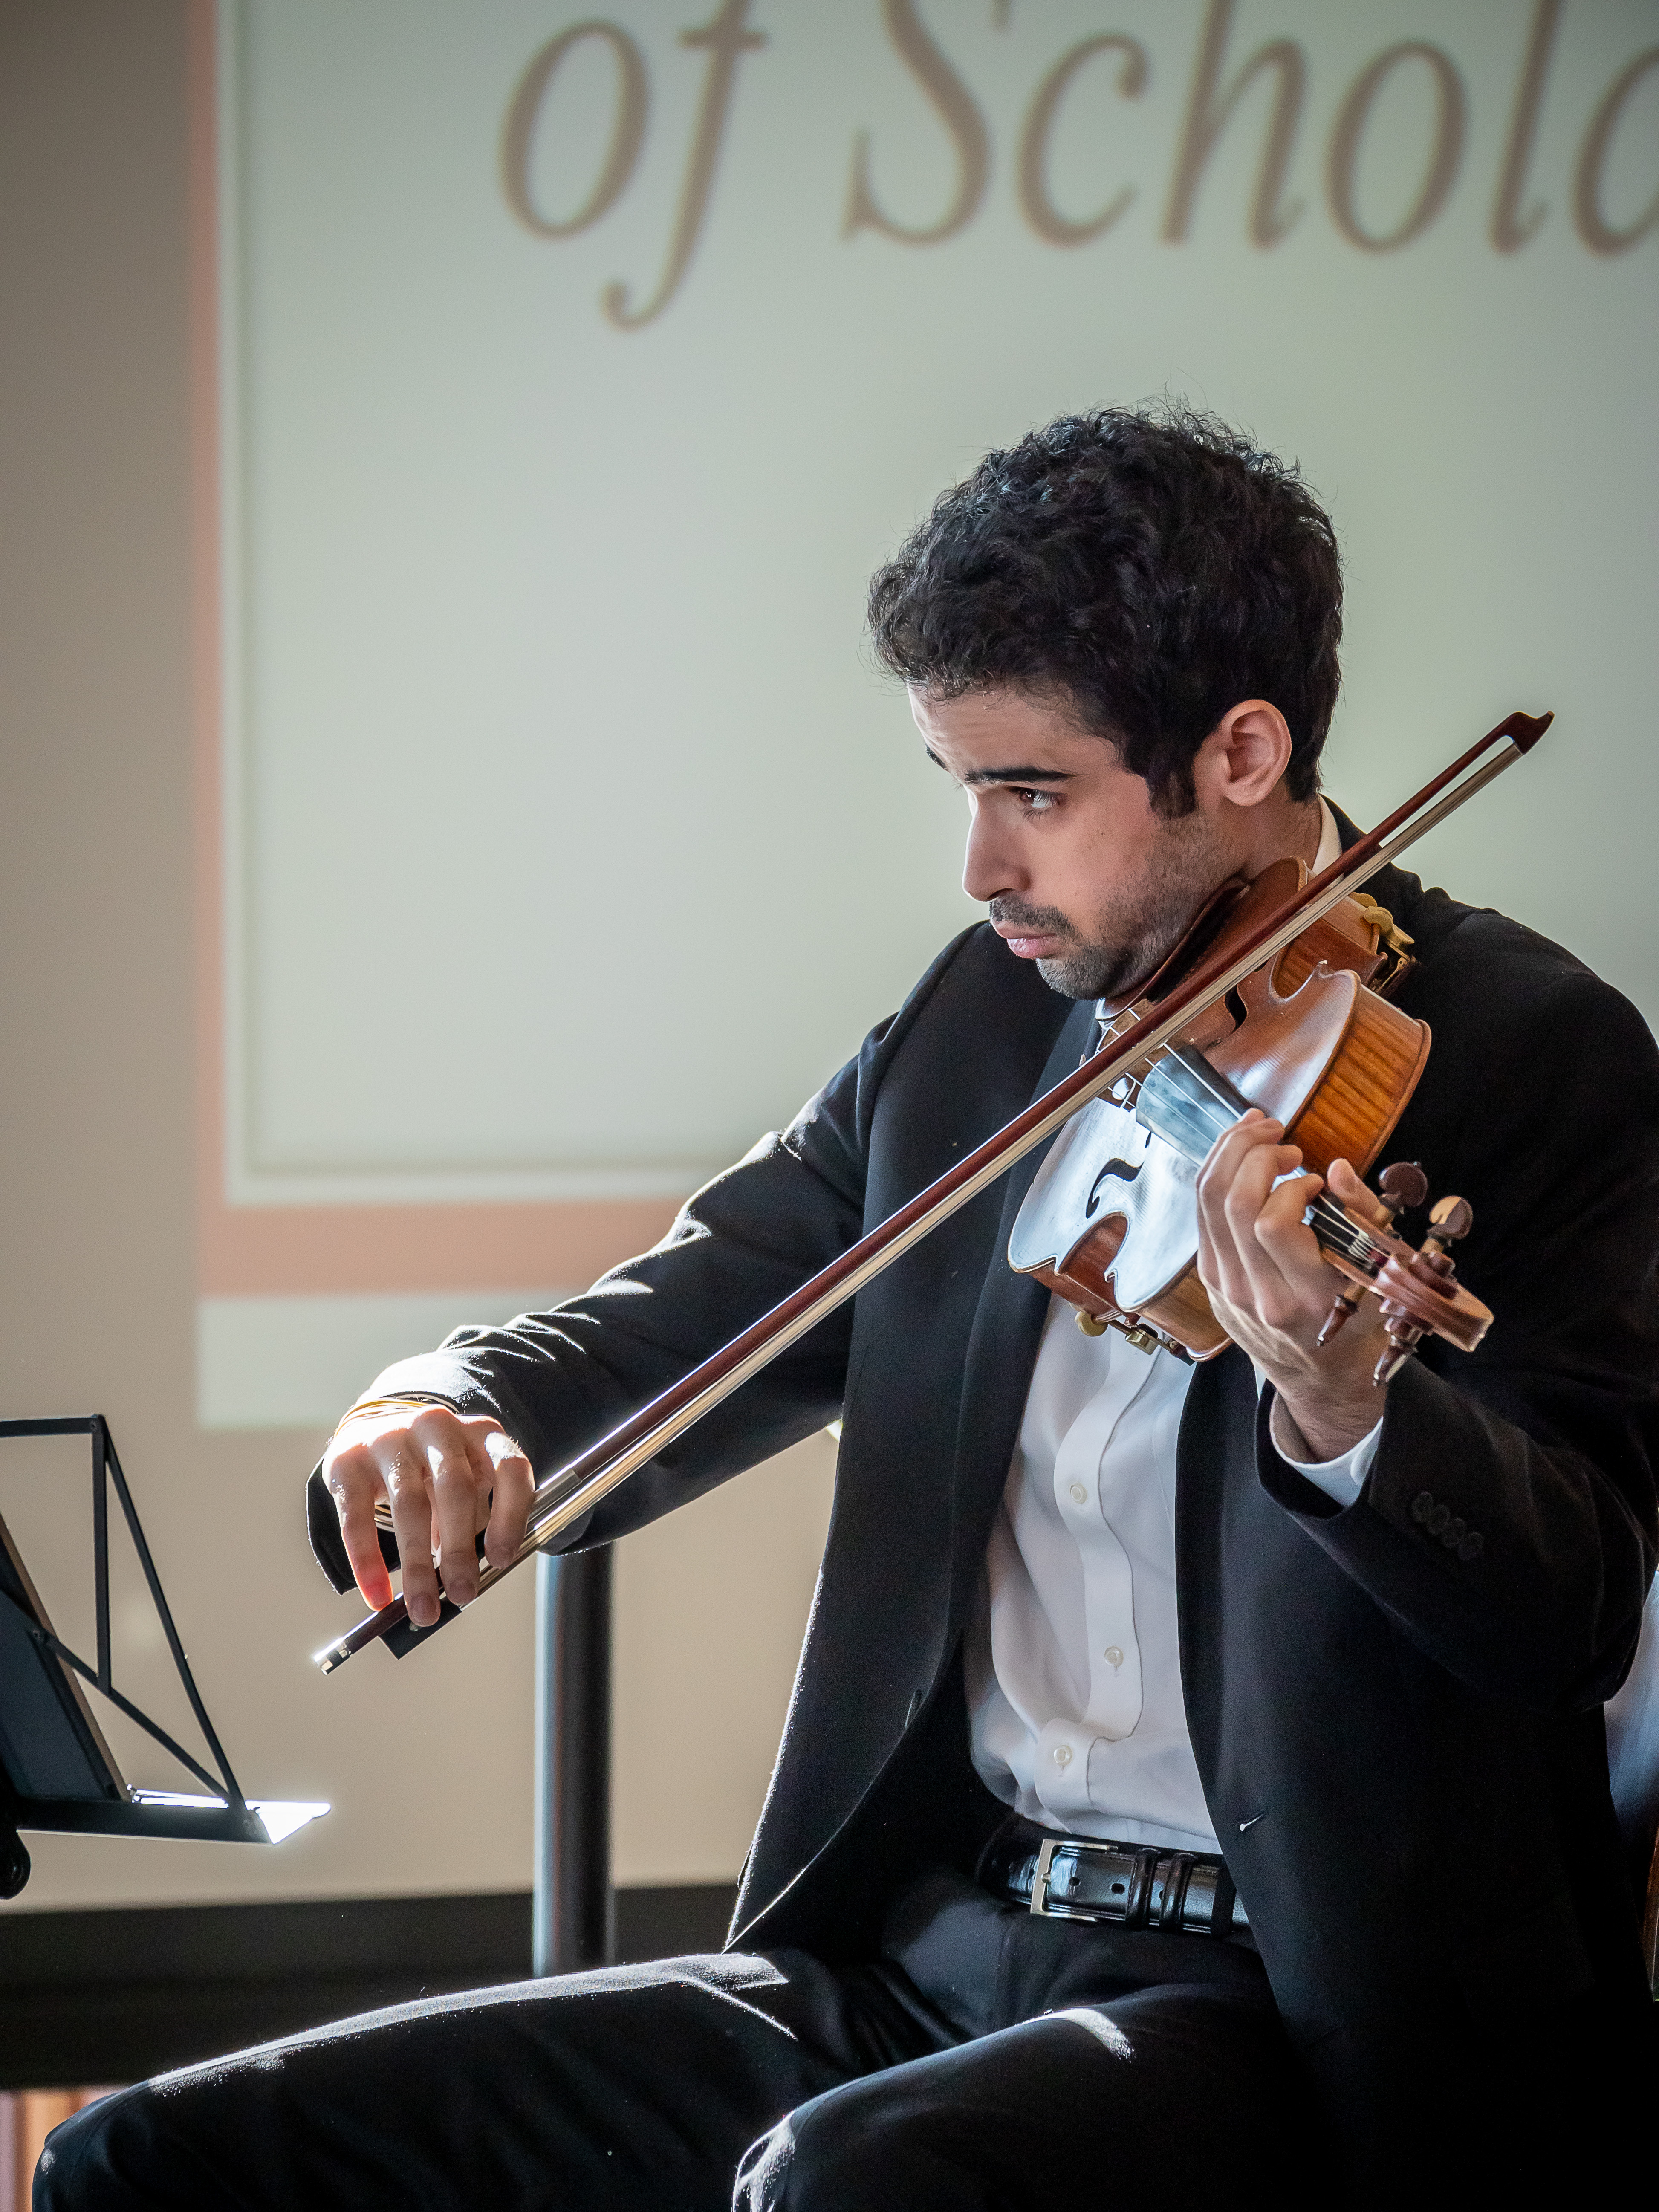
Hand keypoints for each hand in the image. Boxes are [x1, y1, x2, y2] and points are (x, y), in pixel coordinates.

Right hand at [323, 1405, 533, 1624]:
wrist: (369, 1431)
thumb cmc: (429, 1470)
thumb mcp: (464, 1483)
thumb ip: (474, 1523)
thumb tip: (467, 1582)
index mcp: (480, 1434)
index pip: (510, 1467)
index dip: (510, 1515)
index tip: (501, 1561)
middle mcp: (438, 1427)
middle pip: (455, 1488)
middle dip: (460, 1548)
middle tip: (462, 1594)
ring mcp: (391, 1438)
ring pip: (409, 1503)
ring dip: (418, 1564)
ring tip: (423, 1609)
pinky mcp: (348, 1461)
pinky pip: (357, 1516)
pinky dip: (367, 1561)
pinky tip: (377, 1595)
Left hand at [1194, 1112, 1392, 1462]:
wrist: (1322, 1378)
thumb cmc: (1358, 1320)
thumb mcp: (1378, 1276)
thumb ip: (1362, 1219)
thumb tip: (1335, 1169)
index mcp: (1305, 1297)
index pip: (1271, 1224)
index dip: (1290, 1185)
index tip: (1314, 1180)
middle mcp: (1257, 1295)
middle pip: (1231, 1204)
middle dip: (1253, 1153)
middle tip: (1283, 1138)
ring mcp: (1226, 1289)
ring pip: (1207, 1205)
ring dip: (1229, 1154)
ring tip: (1259, 1132)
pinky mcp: (1210, 1280)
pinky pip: (1202, 1217)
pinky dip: (1217, 1177)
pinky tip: (1239, 1156)